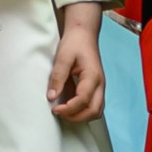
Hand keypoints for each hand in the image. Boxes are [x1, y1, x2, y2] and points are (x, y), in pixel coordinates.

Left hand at [47, 2, 105, 120]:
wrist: (84, 34)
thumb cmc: (74, 44)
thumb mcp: (62, 58)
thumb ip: (58, 77)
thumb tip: (52, 97)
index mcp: (93, 76)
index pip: (84, 100)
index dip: (69, 109)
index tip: (54, 109)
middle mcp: (100, 84)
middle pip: (95, 110)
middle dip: (77, 117)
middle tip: (59, 113)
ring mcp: (100, 86)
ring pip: (97, 110)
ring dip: (82, 116)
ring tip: (64, 112)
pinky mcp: (96, 87)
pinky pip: (94, 105)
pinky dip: (84, 111)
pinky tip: (70, 107)